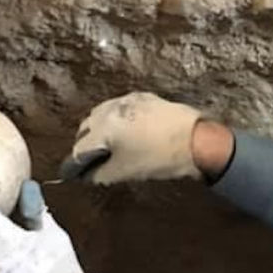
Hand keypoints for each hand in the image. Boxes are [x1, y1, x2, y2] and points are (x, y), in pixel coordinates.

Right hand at [60, 92, 203, 184]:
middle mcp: (111, 108)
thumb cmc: (161, 158)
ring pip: (102, 115)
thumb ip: (100, 173)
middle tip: (93, 162)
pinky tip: (127, 134)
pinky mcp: (144, 97)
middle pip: (87, 127)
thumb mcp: (125, 172)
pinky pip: (120, 109)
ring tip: (110, 147)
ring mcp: (128, 100)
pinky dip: (117, 121)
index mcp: (104, 127)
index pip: (80, 147)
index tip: (74, 173)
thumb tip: (87, 175)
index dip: (76, 164)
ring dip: (101, 130)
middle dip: (87, 144)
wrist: (198, 140)